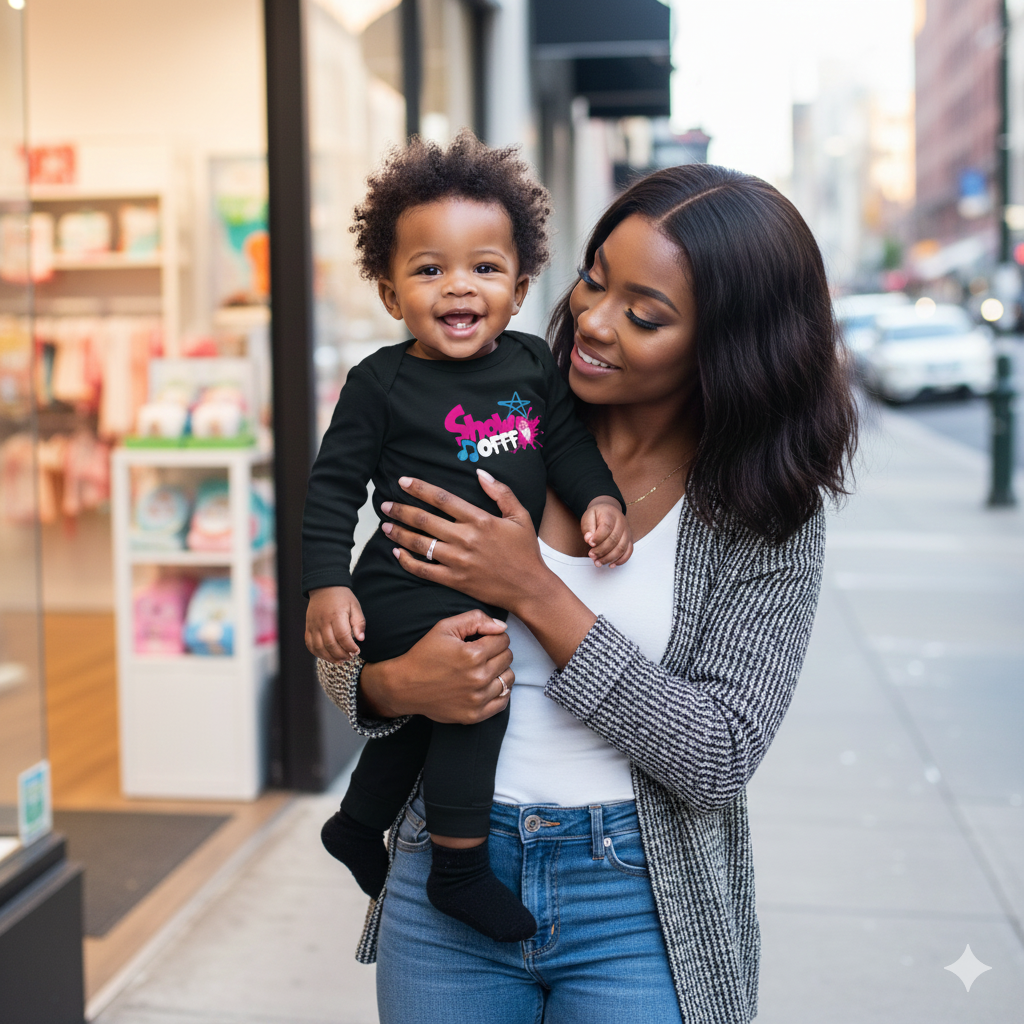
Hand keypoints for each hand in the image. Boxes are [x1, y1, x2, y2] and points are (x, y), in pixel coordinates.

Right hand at [305, 586, 364, 662]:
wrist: (324, 587)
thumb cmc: (342, 597)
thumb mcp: (355, 606)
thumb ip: (359, 622)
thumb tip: (360, 639)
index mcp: (336, 615)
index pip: (343, 637)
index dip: (350, 647)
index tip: (357, 651)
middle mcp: (323, 621)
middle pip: (331, 645)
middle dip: (342, 655)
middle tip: (350, 657)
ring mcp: (313, 625)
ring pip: (319, 648)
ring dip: (330, 657)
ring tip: (341, 660)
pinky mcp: (308, 628)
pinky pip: (310, 645)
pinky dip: (318, 654)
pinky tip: (328, 656)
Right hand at [361, 610, 514, 723]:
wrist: (405, 686)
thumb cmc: (424, 654)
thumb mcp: (445, 627)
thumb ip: (476, 619)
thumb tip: (502, 627)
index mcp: (472, 655)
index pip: (504, 640)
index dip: (494, 636)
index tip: (482, 639)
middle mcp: (478, 678)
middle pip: (508, 658)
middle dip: (498, 652)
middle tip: (482, 653)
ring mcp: (477, 699)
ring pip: (509, 678)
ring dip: (500, 671)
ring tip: (484, 668)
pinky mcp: (475, 715)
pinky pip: (503, 701)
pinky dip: (500, 692)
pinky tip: (488, 685)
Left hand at [379, 469, 549, 618]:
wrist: (529, 588)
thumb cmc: (525, 551)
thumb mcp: (520, 516)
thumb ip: (500, 492)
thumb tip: (480, 473)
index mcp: (480, 519)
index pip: (442, 499)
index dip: (419, 488)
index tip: (403, 482)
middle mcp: (466, 539)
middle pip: (424, 520)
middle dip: (400, 510)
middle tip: (385, 504)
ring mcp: (458, 561)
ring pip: (420, 544)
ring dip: (399, 533)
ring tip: (385, 526)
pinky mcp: (455, 580)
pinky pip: (424, 570)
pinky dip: (407, 561)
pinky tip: (397, 553)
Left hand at [582, 497, 632, 566]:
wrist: (609, 511)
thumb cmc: (598, 515)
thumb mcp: (589, 516)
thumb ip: (587, 527)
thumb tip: (589, 539)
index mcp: (610, 515)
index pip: (606, 527)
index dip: (598, 537)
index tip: (590, 543)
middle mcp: (621, 523)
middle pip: (614, 540)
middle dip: (601, 551)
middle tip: (591, 556)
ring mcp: (627, 532)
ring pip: (621, 548)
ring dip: (609, 558)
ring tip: (598, 563)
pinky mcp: (629, 540)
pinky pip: (628, 552)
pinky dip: (620, 560)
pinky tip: (611, 564)